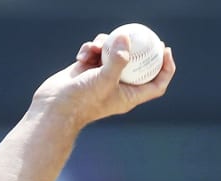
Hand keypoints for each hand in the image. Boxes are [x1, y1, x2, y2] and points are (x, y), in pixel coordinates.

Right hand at [31, 31, 175, 128]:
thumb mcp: (104, 80)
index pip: (156, 84)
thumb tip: (125, 38)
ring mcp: (103, 77)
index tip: (166, 50)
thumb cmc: (82, 100)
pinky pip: (95, 52)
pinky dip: (90, 49)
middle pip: (137, 65)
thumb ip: (117, 59)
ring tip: (97, 46)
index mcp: (130, 96)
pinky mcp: (88, 70)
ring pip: (113, 54)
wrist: (54, 108)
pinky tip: (83, 54)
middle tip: (142, 33)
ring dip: (106, 45)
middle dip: (140, 49)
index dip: (166, 69)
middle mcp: (118, 86)